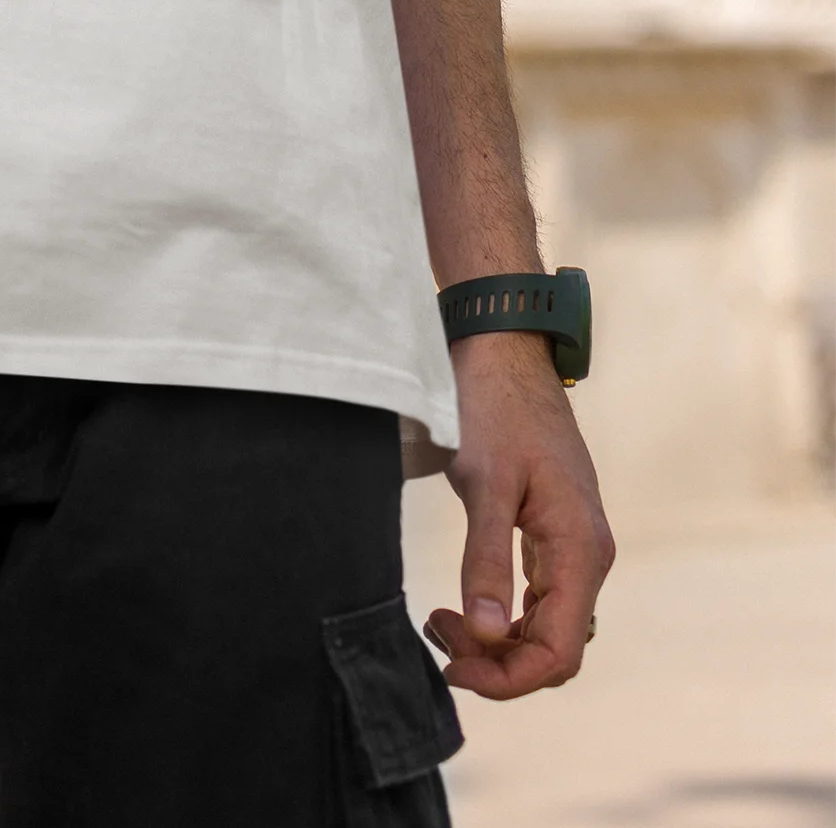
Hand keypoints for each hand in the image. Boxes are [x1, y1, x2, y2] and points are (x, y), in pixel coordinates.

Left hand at [427, 334, 613, 697]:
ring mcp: (576, 547)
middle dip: (498, 662)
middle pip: (555, 650)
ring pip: (549, 629)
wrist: (507, 351)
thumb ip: (488, 560)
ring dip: (500, 642)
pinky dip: (506, 616)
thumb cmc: (495, 408)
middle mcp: (589, 557)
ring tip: (443, 620)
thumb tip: (487, 635)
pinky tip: (467, 605)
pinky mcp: (557, 535)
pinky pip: (542, 601)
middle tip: (439, 636)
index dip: (508, 678)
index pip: (558, 652)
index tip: (453, 668)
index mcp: (580, 550)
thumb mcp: (484, 482)